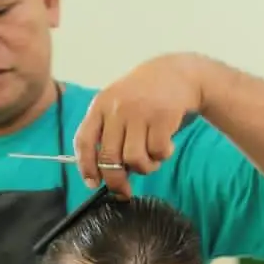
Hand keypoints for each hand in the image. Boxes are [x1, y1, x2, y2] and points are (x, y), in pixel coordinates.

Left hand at [72, 54, 203, 196]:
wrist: (179, 72)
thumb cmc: (145, 95)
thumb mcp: (118, 103)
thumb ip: (108, 131)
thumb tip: (103, 172)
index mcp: (100, 105)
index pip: (84, 140)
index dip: (86, 166)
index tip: (92, 183)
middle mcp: (117, 108)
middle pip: (108, 158)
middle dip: (115, 181)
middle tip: (124, 190)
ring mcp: (139, 112)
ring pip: (134, 159)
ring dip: (144, 167)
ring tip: (151, 160)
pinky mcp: (161, 117)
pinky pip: (157, 152)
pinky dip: (162, 156)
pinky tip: (165, 146)